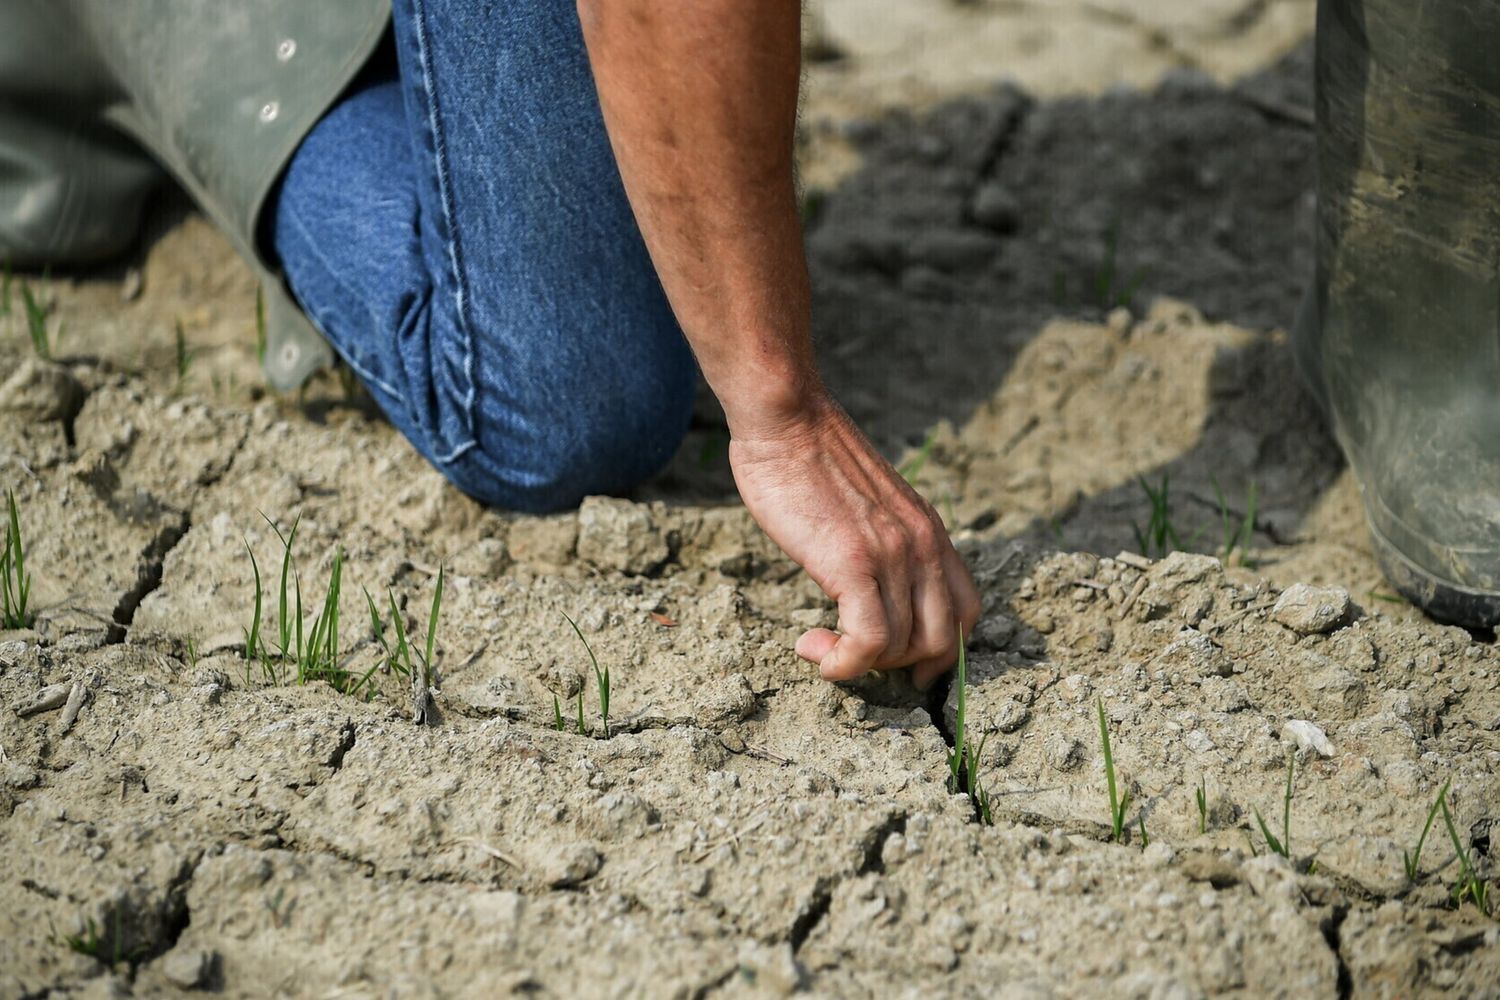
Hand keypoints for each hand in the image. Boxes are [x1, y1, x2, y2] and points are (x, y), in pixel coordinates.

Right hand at [728, 393, 981, 686]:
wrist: (787, 417)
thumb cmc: (810, 456)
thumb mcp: (869, 503)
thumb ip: (883, 539)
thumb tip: (867, 581)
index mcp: (929, 531)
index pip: (968, 610)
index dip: (942, 651)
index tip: (903, 664)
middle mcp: (923, 545)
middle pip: (942, 640)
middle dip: (898, 665)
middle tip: (851, 655)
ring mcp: (892, 554)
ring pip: (902, 646)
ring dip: (858, 664)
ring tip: (816, 646)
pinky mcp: (853, 562)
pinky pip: (868, 640)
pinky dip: (844, 663)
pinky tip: (814, 652)